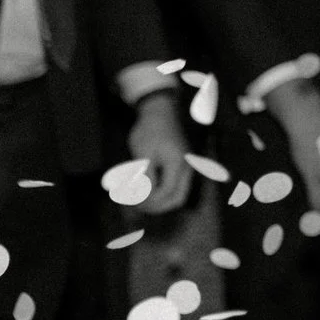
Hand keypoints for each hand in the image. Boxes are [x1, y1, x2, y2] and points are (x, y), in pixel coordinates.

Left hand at [125, 92, 192, 214]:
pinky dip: (163, 192)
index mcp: (177, 164)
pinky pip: (177, 186)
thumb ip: (146, 177)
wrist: (160, 112)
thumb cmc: (149, 131)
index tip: (133, 202)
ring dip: (161, 201)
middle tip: (138, 207)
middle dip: (158, 206)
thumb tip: (145, 198)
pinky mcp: (183, 165)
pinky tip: (148, 190)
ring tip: (141, 201)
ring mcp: (187, 167)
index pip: (166, 192)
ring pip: (178, 194)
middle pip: (177, 198)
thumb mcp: (143, 154)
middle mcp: (187, 168)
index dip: (150, 201)